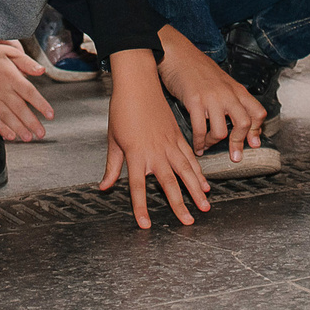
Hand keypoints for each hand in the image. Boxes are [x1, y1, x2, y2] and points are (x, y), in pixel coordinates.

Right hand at [0, 40, 54, 142]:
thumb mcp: (13, 54)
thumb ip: (28, 63)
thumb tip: (41, 70)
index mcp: (11, 76)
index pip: (28, 91)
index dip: (40, 103)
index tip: (50, 114)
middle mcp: (2, 89)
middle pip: (18, 107)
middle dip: (30, 121)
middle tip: (41, 132)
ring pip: (6, 115)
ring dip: (17, 128)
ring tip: (27, 137)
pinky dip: (1, 128)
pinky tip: (9, 136)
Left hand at [99, 50, 210, 228]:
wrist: (138, 83)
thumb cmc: (122, 110)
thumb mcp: (113, 140)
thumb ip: (112, 167)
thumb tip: (104, 186)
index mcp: (136, 154)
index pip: (138, 187)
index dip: (141, 208)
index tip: (146, 225)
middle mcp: (155, 151)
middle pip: (169, 183)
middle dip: (179, 205)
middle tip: (188, 222)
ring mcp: (169, 143)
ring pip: (186, 171)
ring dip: (196, 189)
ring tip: (205, 205)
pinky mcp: (177, 135)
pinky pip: (190, 157)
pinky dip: (198, 171)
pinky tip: (204, 182)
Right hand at [156, 27, 263, 158]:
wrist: (177, 53)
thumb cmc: (197, 68)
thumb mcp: (221, 80)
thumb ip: (231, 97)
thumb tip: (239, 118)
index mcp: (236, 89)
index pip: (257, 112)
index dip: (257, 130)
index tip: (253, 144)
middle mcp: (227, 94)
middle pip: (244, 123)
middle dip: (238, 143)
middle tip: (234, 156)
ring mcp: (211, 98)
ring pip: (221, 131)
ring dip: (214, 143)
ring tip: (208, 145)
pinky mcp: (194, 101)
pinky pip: (200, 129)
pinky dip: (199, 143)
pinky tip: (197, 147)